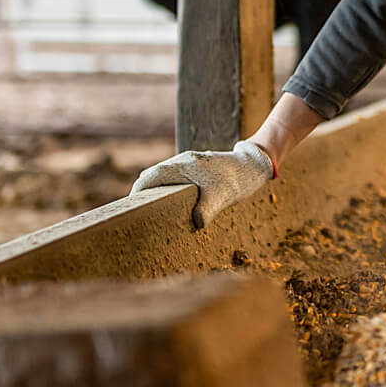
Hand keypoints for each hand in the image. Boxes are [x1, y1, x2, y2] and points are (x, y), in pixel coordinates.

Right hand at [130, 141, 274, 228]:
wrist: (254, 165)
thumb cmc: (238, 179)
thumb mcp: (222, 196)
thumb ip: (207, 210)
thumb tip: (196, 224)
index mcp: (183, 165)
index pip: (149, 178)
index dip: (137, 193)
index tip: (131, 209)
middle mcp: (182, 162)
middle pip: (153, 177)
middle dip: (143, 194)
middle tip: (139, 215)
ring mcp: (189, 164)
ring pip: (164, 177)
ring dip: (156, 192)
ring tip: (153, 213)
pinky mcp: (197, 170)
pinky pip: (175, 179)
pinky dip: (168, 190)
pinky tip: (174, 206)